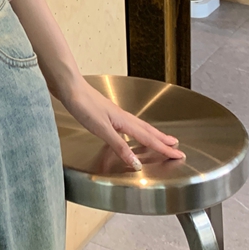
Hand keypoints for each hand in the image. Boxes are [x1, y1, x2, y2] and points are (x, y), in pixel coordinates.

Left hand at [60, 79, 185, 171]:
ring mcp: (114, 114)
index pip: (148, 138)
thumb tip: (136, 163)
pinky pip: (128, 124)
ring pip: (139, 126)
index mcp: (124, 122)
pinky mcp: (105, 113)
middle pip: (147, 130)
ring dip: (152, 134)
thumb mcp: (101, 129)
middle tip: (176, 146)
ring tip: (161, 139)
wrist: (69, 86)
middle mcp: (122, 117)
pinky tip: (130, 132)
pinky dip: (136, 130)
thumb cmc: (83, 105)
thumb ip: (119, 146)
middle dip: (162, 140)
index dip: (164, 148)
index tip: (179, 153)